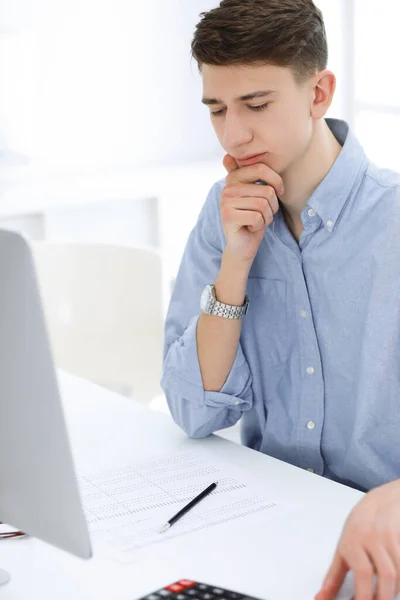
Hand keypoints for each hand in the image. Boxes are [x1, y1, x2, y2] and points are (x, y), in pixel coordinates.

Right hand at [220, 154, 282, 263]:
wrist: (242, 246)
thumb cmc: (253, 219)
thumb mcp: (256, 195)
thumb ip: (250, 175)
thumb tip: (228, 156)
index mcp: (233, 179)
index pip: (260, 168)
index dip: (276, 181)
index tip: (279, 192)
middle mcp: (227, 188)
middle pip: (266, 190)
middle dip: (272, 206)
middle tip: (264, 214)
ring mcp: (225, 202)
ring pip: (263, 204)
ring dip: (267, 217)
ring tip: (257, 221)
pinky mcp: (228, 216)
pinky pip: (257, 217)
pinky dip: (260, 226)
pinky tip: (251, 228)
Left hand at [315, 479, 399, 599]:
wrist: (382, 499)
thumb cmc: (360, 525)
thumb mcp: (343, 548)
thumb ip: (333, 576)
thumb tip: (321, 598)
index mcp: (351, 541)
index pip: (362, 573)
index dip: (364, 596)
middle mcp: (370, 536)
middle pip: (385, 575)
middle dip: (383, 597)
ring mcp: (388, 536)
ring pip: (398, 573)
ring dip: (394, 591)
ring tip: (386, 595)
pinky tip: (395, 583)